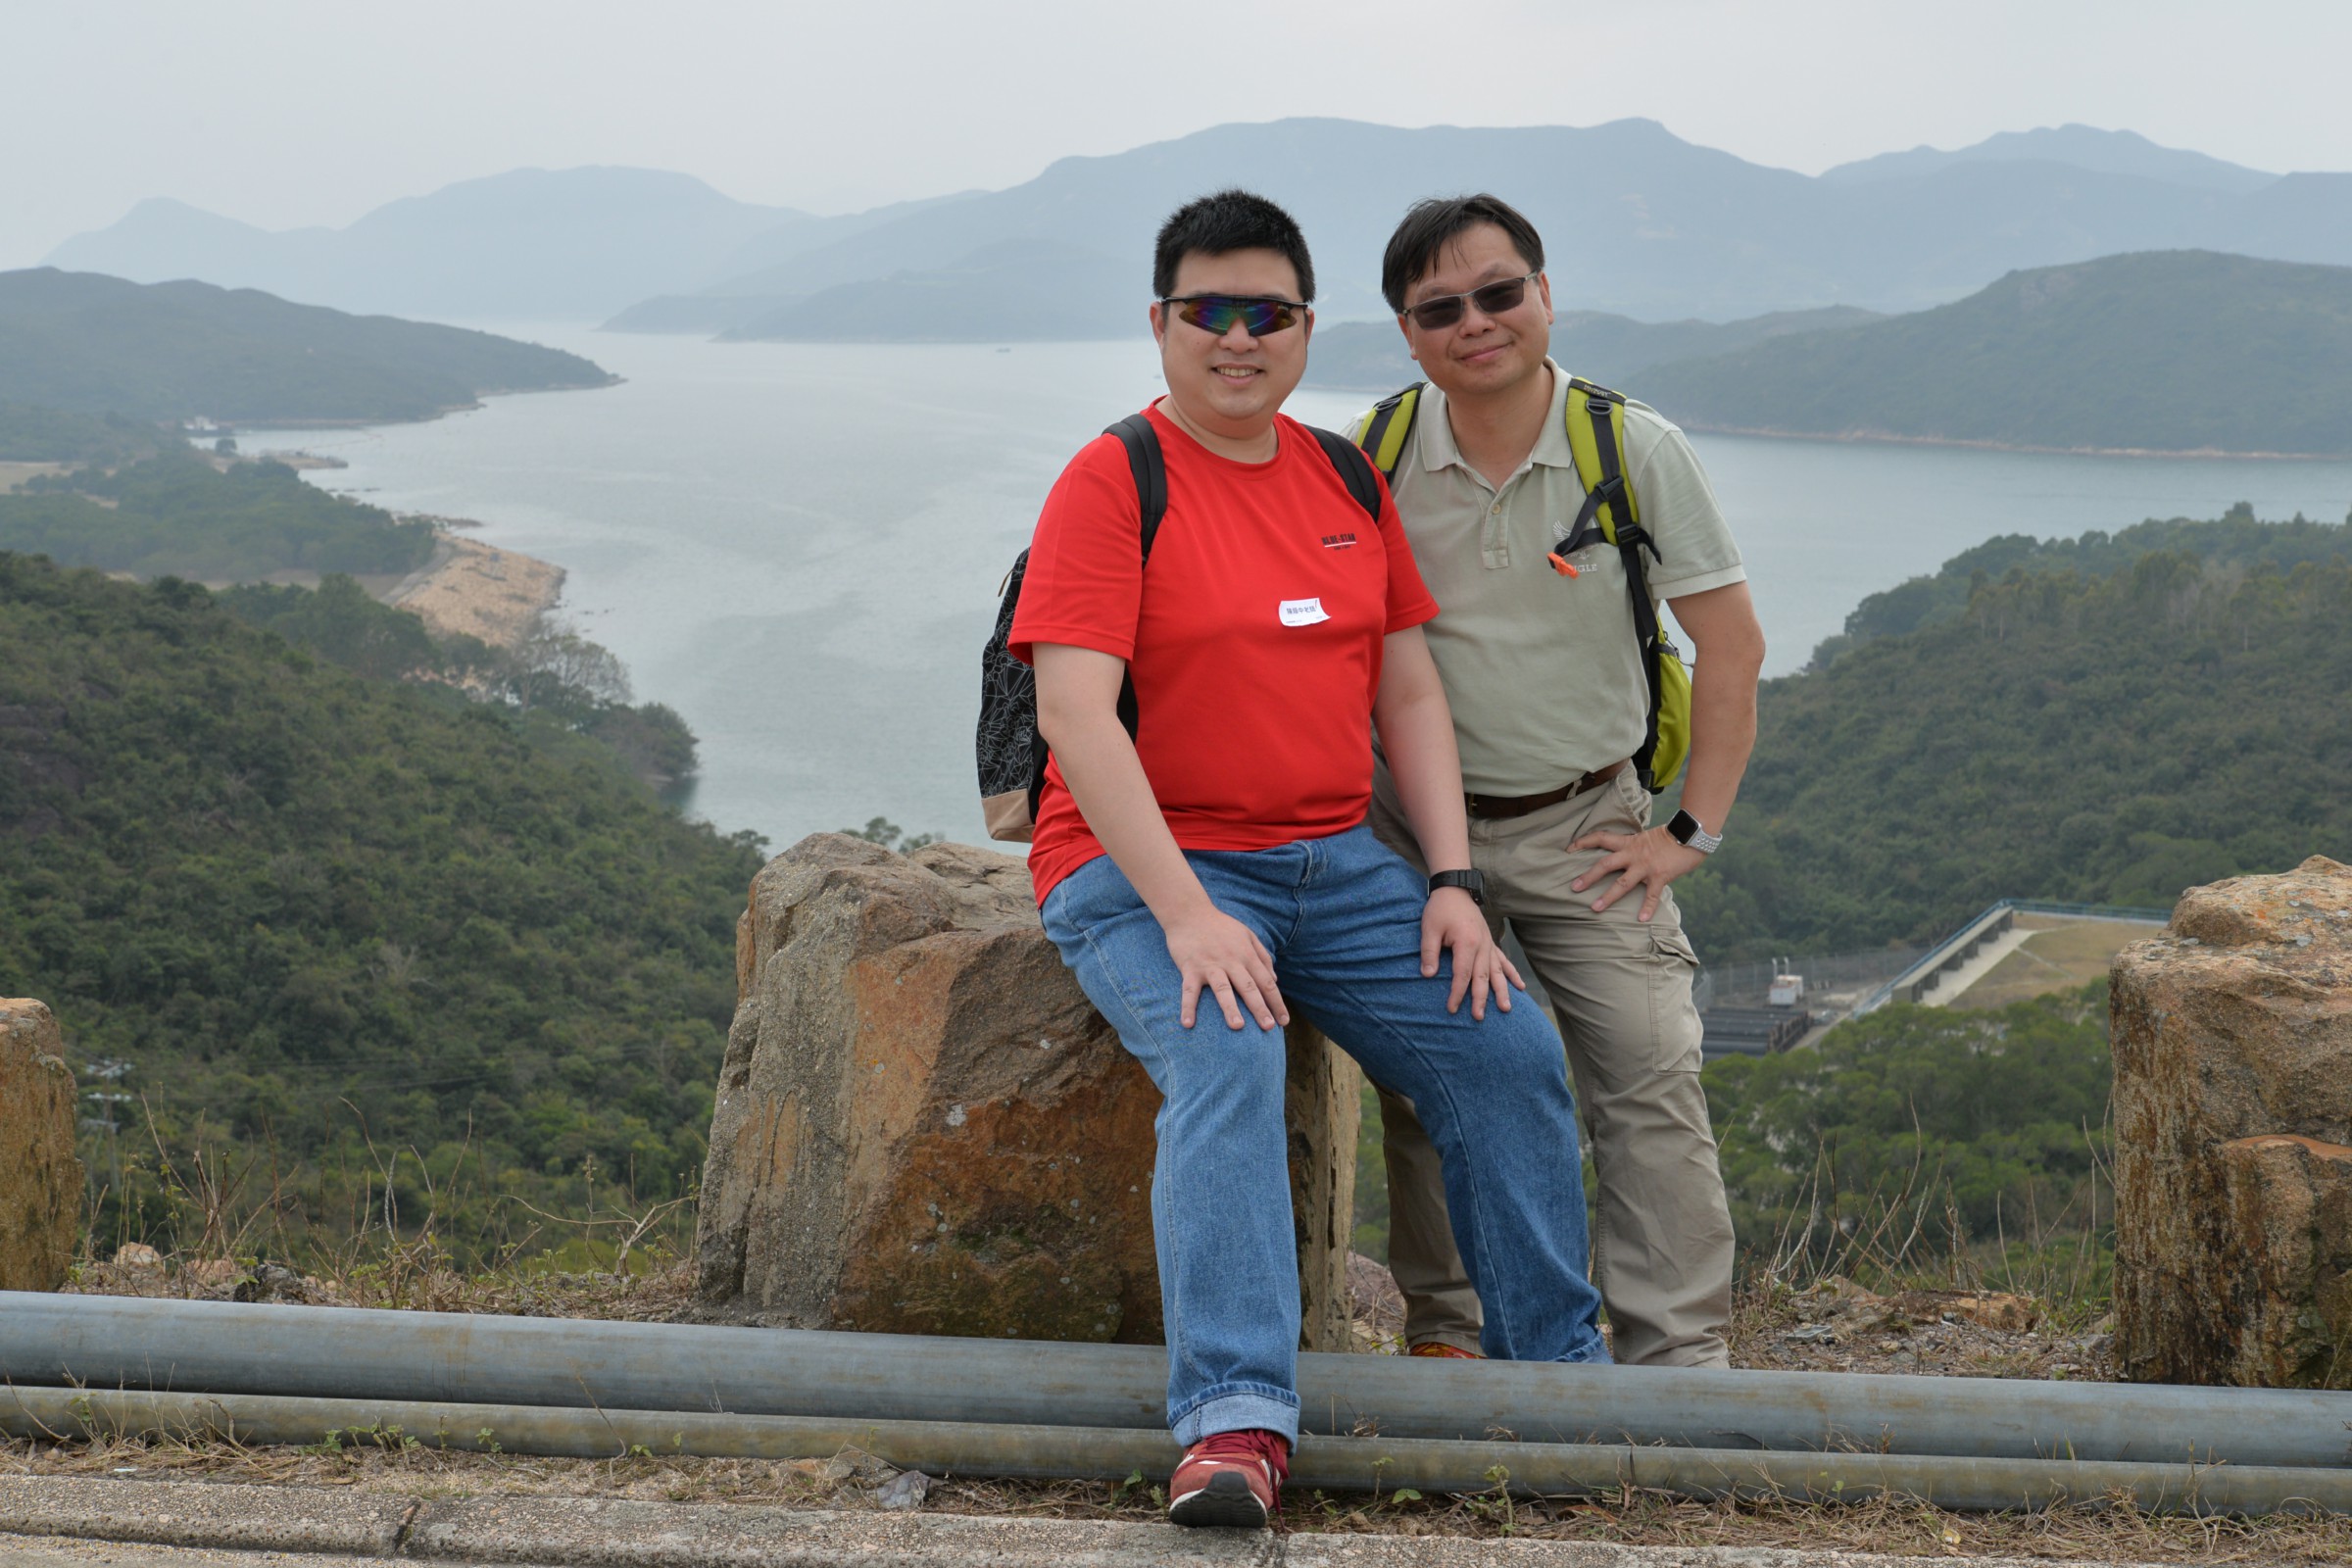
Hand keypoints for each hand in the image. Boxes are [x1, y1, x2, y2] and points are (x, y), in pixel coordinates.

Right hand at [1164, 908, 1289, 1031]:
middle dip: (1260, 1009)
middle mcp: (1231, 961)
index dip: (1276, 1003)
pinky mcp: (1190, 968)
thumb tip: (1274, 980)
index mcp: (1247, 955)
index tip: (1283, 1022)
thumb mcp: (1247, 935)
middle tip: (1268, 1029)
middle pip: (1248, 988)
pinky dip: (1188, 1007)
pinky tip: (1188, 1024)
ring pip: (1223, 989)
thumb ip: (1262, 956)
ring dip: (1230, 1008)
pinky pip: (1189, 990)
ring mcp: (1210, 965)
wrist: (1190, 912)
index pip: (1266, 983)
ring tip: (1238, 1026)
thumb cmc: (1220, 926)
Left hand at [1420, 887, 1522, 1018]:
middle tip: (1478, 1018)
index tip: (1452, 1008)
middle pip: (1482, 977)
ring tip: (1506, 1009)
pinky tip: (1521, 987)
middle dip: (1481, 999)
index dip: (1457, 993)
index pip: (1462, 974)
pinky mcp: (1490, 942)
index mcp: (1466, 942)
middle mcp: (1482, 945)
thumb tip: (1428, 975)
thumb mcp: (1429, 928)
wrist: (1455, 889)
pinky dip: (1512, 974)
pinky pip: (1504, 961)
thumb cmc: (1440, 909)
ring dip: (1502, 991)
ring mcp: (1489, 944)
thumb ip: (1429, 952)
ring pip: (1497, 972)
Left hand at [1568, 826, 1705, 921]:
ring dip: (1608, 896)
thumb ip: (1633, 847)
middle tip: (1574, 887)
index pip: (1601, 838)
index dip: (1584, 842)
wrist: (1691, 834)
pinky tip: (1641, 919)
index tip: (1569, 849)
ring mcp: (1646, 866)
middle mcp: (1634, 854)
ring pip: (1623, 882)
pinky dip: (1647, 908)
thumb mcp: (1646, 838)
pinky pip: (1652, 895)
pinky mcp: (1661, 876)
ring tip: (1595, 908)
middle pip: (1605, 864)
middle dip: (1589, 876)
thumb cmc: (1670, 837)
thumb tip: (1622, 856)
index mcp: (1629, 843)